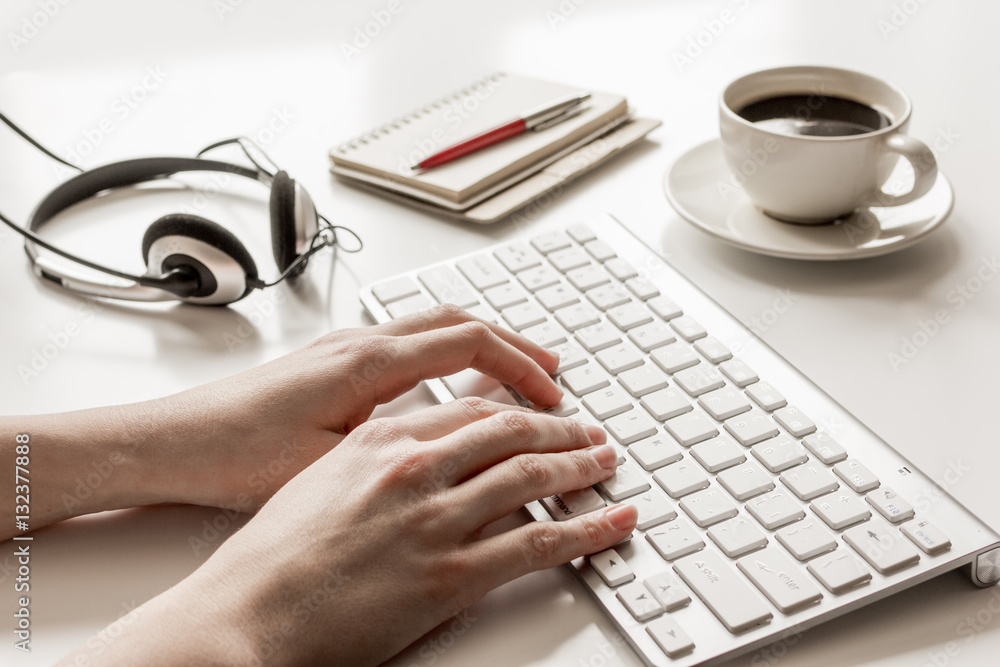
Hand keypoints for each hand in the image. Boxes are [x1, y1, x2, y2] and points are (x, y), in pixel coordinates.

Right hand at [91, 399, 637, 665]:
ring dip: (580, 466)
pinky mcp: (450, 575)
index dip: (515, 408)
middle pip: (510, 431)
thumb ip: (372, 455)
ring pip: (532, 477)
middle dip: (559, 427)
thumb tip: (412, 446)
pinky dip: (587, 530)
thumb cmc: (270, 555)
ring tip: (605, 463)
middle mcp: (414, 467)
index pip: (470, 409)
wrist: (245, 612)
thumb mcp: (318, 478)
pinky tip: (611, 523)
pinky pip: (539, 545)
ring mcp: (435, 519)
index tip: (536, 411)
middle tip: (586, 429)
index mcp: (381, 439)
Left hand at [137, 304, 564, 509]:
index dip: (521, 365)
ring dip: (481, 341)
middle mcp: (360, 341)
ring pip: (433, 322)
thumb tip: (461, 449)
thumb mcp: (333, 461)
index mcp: (368, 362)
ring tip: (513, 369)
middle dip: (514, 343)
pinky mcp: (332, 357)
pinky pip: (408, 336)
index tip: (551, 394)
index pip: (469, 342)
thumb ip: (399, 446)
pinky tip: (449, 375)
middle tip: (552, 372)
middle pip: (459, 320)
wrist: (176, 442)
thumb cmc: (239, 455)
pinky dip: (447, 348)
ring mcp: (345, 344)